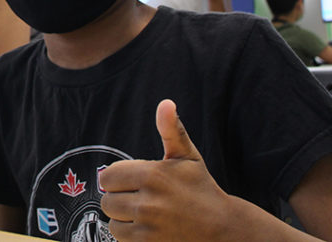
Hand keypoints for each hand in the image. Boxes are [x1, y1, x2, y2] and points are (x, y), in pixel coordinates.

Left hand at [99, 99, 232, 240]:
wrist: (223, 230)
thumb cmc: (200, 189)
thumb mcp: (187, 157)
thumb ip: (172, 130)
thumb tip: (166, 103)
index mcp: (152, 175)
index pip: (108, 176)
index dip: (118, 179)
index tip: (134, 182)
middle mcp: (148, 201)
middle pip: (107, 200)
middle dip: (120, 198)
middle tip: (141, 199)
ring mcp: (148, 226)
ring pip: (112, 220)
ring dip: (123, 218)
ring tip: (145, 214)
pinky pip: (119, 238)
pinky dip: (128, 234)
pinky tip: (147, 228)